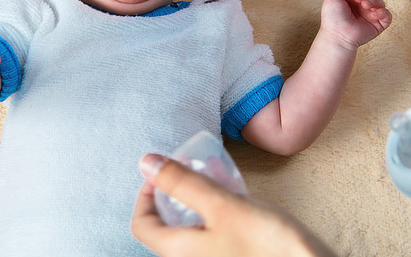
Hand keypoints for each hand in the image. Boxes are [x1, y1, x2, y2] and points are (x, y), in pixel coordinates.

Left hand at [132, 154, 336, 256]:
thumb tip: (146, 162)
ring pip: (191, 229)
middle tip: (196, 172)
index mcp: (178, 253)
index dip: (146, 193)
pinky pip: (213, 235)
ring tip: (220, 182)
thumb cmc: (269, 246)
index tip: (164, 170)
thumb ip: (183, 184)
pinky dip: (217, 216)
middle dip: (177, 194)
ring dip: (198, 203)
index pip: (141, 224)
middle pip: (166, 226)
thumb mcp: (223, 206)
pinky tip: (239, 203)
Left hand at [320, 0, 391, 51]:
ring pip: (379, 1)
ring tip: (365, 5)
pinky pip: (387, 15)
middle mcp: (360, 6)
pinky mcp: (377, 24)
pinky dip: (383, 12)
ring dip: (374, 0)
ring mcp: (369, 15)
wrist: (338, 35)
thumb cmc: (333, 21)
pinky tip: (373, 14)